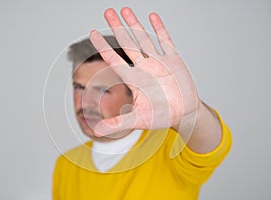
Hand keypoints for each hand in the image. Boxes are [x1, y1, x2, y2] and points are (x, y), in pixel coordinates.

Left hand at [89, 7, 200, 136]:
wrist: (183, 114)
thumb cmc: (160, 116)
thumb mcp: (137, 120)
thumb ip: (117, 123)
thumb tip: (95, 131)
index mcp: (133, 79)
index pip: (114, 59)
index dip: (103, 47)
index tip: (93, 33)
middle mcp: (143, 67)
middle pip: (127, 44)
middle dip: (118, 28)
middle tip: (108, 12)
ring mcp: (158, 62)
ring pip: (144, 39)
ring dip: (135, 25)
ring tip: (125, 10)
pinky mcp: (173, 60)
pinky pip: (166, 42)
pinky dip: (160, 29)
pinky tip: (152, 17)